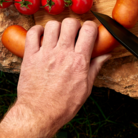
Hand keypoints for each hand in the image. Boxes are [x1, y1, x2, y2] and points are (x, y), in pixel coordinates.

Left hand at [16, 18, 109, 136]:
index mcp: (78, 61)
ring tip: (56, 37)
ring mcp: (45, 53)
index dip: (90, 27)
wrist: (39, 114)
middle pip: (70, 23)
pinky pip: (32, 33)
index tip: (88, 31)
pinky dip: (37, 31)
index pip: (88, 30)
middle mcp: (62, 53)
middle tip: (72, 34)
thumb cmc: (63, 105)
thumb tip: (106, 55)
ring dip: (56, 28)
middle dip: (73, 25)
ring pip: (51, 25)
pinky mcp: (30, 56)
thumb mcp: (86, 88)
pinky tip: (41, 36)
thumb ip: (95, 67)